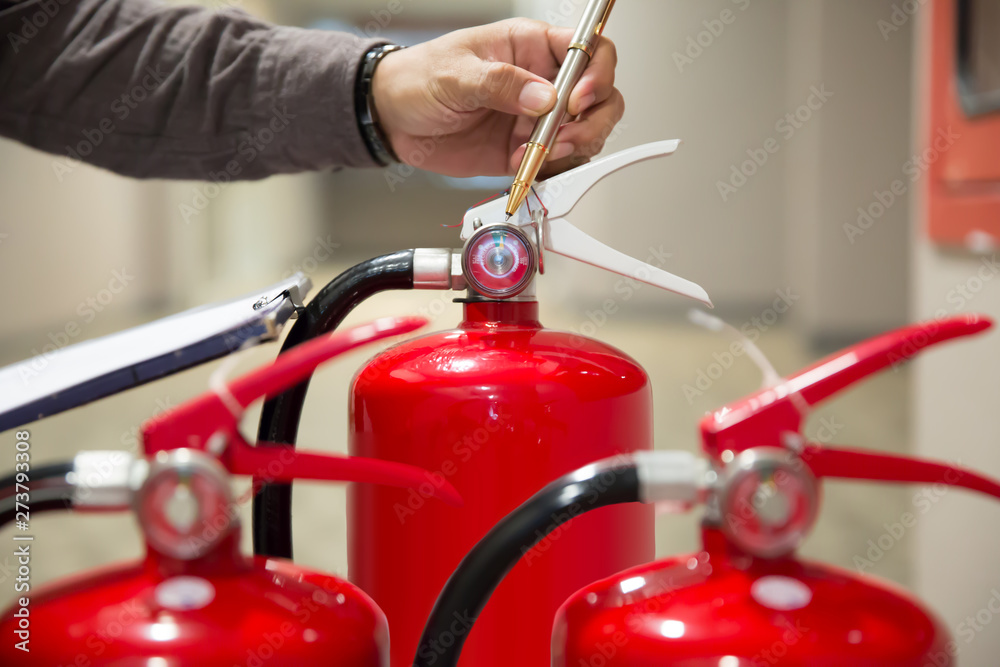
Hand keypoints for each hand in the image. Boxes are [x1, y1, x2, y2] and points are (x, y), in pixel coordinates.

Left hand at [371, 18, 623, 177]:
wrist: (393, 118)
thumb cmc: (418, 78)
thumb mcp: (455, 74)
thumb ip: (500, 84)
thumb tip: (543, 97)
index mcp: (531, 46)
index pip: (588, 50)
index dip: (595, 74)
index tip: (576, 100)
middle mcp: (542, 81)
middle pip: (600, 96)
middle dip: (592, 120)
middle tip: (563, 136)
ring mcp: (537, 118)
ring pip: (585, 132)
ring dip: (572, 148)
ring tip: (539, 153)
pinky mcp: (525, 149)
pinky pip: (557, 162)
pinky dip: (550, 170)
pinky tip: (524, 166)